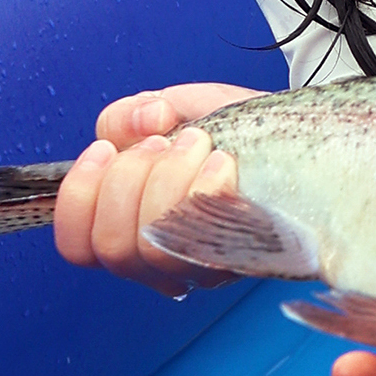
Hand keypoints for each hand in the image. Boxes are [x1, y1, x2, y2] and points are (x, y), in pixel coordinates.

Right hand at [53, 83, 260, 296]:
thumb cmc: (230, 130)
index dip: (77, 198)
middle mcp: (162, 262)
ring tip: (198, 142)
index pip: (78, 246)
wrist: (298, 138)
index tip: (104, 150)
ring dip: (167, 180)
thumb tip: (142, 122)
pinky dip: (205, 190)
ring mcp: (202, 265)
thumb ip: (131, 115)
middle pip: (113, 247)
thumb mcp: (170, 110)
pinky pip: (205, 239)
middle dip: (129, 180)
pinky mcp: (242, 259)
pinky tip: (221, 162)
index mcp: (130, 230)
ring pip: (154, 247)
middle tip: (164, 141)